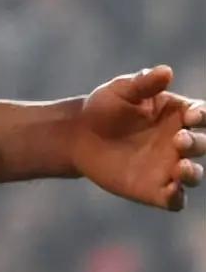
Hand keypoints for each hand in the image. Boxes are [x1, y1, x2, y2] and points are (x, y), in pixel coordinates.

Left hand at [71, 66, 205, 210]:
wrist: (77, 134)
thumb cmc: (103, 107)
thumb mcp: (120, 90)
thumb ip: (143, 83)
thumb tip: (167, 71)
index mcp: (178, 115)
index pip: (202, 115)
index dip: (203, 116)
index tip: (192, 116)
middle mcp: (179, 143)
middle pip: (202, 145)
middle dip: (196, 143)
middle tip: (179, 139)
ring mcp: (169, 167)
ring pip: (194, 175)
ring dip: (193, 172)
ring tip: (182, 167)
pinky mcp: (154, 189)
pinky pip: (175, 200)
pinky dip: (177, 198)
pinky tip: (171, 190)